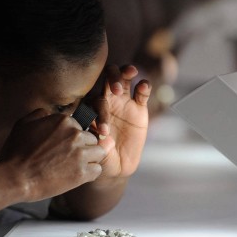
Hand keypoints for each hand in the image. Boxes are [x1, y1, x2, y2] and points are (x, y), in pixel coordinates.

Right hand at [0, 110, 105, 200]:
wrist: (15, 178)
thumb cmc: (15, 152)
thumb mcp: (23, 124)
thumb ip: (40, 114)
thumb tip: (49, 112)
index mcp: (64, 121)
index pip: (80, 125)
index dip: (73, 137)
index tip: (64, 146)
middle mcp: (75, 134)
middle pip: (92, 138)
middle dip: (84, 147)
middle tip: (69, 158)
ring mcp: (80, 154)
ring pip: (99, 152)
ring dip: (90, 159)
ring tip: (76, 166)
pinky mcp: (82, 173)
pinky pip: (97, 170)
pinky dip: (90, 174)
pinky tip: (77, 176)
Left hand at [92, 64, 150, 178]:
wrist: (118, 164)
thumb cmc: (102, 157)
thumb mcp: (98, 152)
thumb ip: (98, 144)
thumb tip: (102, 137)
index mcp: (92, 110)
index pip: (93, 101)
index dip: (99, 112)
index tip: (105, 131)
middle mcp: (106, 101)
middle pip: (106, 79)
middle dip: (111, 79)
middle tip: (116, 90)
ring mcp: (123, 102)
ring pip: (123, 78)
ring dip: (125, 73)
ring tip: (131, 72)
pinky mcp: (139, 107)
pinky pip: (142, 92)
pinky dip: (144, 86)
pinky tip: (144, 86)